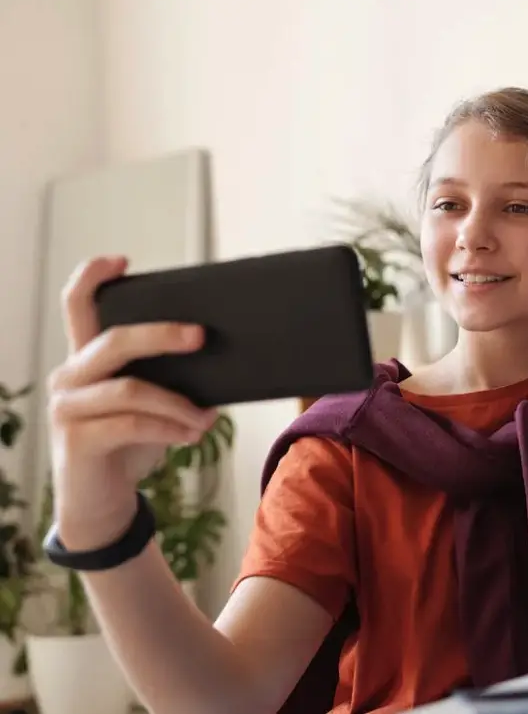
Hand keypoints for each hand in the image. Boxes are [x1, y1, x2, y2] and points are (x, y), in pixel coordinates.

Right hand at [47, 257, 216, 548]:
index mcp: (86, 360)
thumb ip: (168, 379)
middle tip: (202, 336)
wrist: (103, 503)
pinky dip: (170, 428)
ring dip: (179, 403)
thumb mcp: (151, 405)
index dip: (92, 278)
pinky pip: (132, 424)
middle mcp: (69, 377)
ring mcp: (68, 408)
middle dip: (162, 335)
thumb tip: (223, 356)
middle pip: (114, 340)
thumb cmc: (131, 445)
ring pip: (131, 389)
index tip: (122, 261)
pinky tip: (193, 434)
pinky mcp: (77, 440)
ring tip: (206, 418)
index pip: (77, 306)